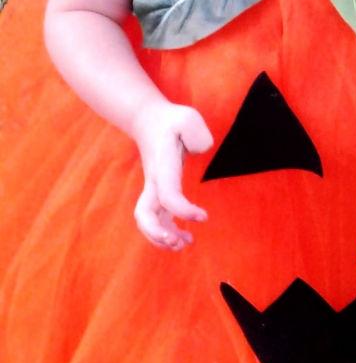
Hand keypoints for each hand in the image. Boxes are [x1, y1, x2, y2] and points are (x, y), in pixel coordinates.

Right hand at [130, 100, 213, 250]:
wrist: (148, 120)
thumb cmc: (172, 121)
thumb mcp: (187, 118)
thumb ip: (197, 134)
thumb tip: (198, 150)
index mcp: (162, 166)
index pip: (167, 194)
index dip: (183, 210)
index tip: (203, 217)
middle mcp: (154, 181)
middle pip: (145, 214)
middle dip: (158, 233)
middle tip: (179, 242)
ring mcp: (152, 189)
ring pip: (147, 222)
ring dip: (162, 239)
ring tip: (185, 244)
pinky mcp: (156, 193)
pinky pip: (156, 220)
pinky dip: (167, 234)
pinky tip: (186, 239)